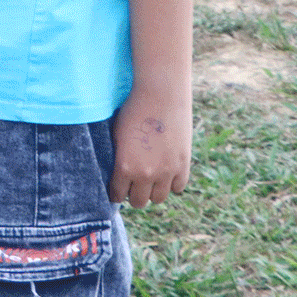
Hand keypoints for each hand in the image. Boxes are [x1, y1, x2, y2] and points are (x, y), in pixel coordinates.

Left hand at [108, 82, 191, 207]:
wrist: (160, 94)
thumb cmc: (133, 110)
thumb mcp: (115, 135)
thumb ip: (116, 158)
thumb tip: (113, 174)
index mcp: (124, 167)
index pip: (117, 195)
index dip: (116, 193)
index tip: (117, 189)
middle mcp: (145, 174)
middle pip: (139, 202)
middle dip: (134, 194)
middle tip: (133, 185)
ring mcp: (167, 172)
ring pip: (158, 198)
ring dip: (152, 191)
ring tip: (149, 180)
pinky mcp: (183, 165)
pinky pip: (177, 188)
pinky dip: (171, 184)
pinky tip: (165, 173)